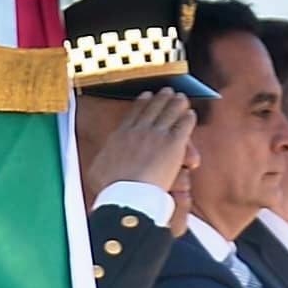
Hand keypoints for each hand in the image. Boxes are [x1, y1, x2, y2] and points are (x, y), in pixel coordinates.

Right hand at [82, 89, 195, 203]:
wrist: (126, 195)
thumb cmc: (111, 188)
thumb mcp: (97, 171)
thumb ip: (101, 161)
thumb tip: (100, 161)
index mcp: (121, 135)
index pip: (134, 113)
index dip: (142, 103)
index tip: (146, 96)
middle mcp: (139, 130)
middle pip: (153, 108)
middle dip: (161, 98)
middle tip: (167, 92)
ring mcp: (157, 135)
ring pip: (169, 112)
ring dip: (176, 103)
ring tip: (181, 98)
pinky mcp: (173, 144)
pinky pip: (183, 126)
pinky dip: (188, 119)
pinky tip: (191, 115)